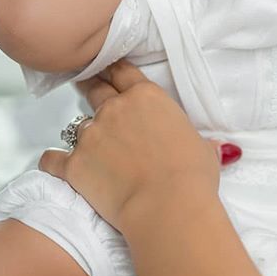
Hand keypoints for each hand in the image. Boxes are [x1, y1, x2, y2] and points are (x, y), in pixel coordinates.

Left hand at [40, 60, 240, 235]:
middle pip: (96, 89)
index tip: (107, 69)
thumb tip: (223, 150)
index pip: (124, 73)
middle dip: (91, 87)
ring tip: (90, 146)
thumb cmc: (192, 175)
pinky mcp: (75, 164)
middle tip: (86, 88)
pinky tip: (55, 163)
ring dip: (85, 133)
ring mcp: (92, 135)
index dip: (114, 70)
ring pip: (79, 125)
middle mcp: (116, 109)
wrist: (167, 206)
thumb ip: (204, 143)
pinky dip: (54, 161)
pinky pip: (53, 158)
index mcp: (147, 97)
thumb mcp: (205, 150)